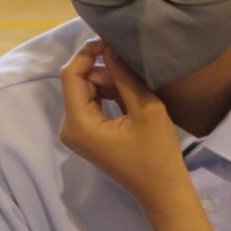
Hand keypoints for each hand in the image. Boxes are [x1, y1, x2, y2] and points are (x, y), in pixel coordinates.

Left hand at [58, 40, 189, 211]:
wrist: (160, 188)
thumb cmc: (157, 152)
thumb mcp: (145, 108)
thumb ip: (124, 76)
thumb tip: (110, 48)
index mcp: (78, 124)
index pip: (70, 75)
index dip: (87, 53)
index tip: (110, 42)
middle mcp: (69, 128)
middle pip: (77, 81)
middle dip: (102, 72)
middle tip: (131, 78)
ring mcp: (76, 132)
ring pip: (85, 90)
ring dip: (107, 83)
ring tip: (133, 93)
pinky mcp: (86, 134)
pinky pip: (90, 102)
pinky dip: (107, 94)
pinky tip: (128, 102)